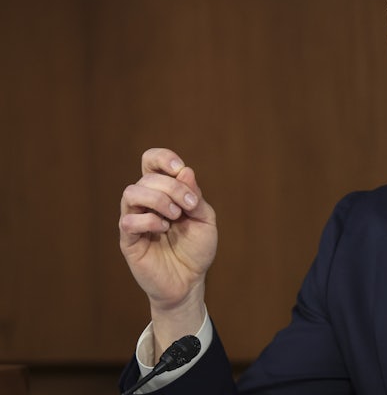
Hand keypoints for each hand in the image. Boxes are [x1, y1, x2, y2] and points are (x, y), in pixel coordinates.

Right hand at [119, 148, 216, 350]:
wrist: (190, 281)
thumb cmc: (196, 249)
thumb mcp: (204, 219)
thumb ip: (195, 196)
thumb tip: (185, 171)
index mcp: (164, 192)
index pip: (150, 162)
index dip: (162, 158)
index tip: (180, 168)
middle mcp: (146, 202)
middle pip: (146, 177)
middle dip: (172, 186)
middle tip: (189, 205)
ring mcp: (135, 220)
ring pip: (131, 192)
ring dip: (158, 199)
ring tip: (175, 216)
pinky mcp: (129, 240)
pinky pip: (128, 220)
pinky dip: (149, 220)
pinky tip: (164, 229)